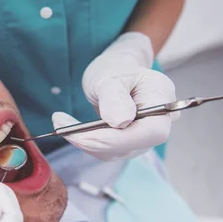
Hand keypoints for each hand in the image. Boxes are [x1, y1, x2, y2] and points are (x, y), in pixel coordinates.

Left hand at [52, 32, 178, 160]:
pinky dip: (84, 141)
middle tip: (60, 126)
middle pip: (129, 146)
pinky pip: (104, 150)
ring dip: (83, 141)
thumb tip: (121, 122)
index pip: (148, 133)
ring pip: (113, 152)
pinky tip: (68, 127)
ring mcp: (142, 138)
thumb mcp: (110, 76)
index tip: (81, 134)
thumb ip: (115, 97)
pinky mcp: (126, 145)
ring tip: (60, 121)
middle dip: (92, 141)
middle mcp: (157, 125)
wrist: (114, 73)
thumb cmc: (115, 69)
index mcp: (162, 102)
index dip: (115, 139)